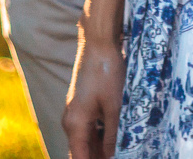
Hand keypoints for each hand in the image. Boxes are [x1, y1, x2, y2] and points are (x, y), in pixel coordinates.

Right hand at [64, 24, 125, 158]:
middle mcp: (71, 121)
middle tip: (121, 156)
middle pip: (82, 151)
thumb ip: (113, 136)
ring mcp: (76, 112)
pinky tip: (116, 139)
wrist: (99, 43)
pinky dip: (101, 136)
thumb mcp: (115, 107)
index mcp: (75, 124)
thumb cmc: (107, 73)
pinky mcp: (83, 105)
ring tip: (120, 152)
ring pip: (87, 140)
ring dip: (100, 149)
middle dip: (98, 158)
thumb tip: (112, 156)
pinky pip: (90, 128)